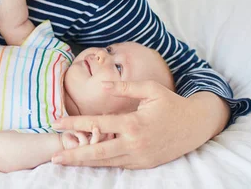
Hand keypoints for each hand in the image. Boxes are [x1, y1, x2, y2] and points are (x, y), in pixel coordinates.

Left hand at [51, 81, 229, 168]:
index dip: (75, 124)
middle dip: (74, 155)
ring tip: (65, 161)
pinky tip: (89, 161)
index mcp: (133, 124)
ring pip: (107, 162)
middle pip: (98, 153)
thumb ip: (124, 88)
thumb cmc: (171, 103)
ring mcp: (140, 157)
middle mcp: (134, 144)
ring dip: (85, 162)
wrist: (196, 125)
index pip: (97, 125)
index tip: (57, 123)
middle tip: (54, 156)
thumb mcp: (150, 89)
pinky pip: (120, 164)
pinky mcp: (145, 165)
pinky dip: (104, 163)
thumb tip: (101, 85)